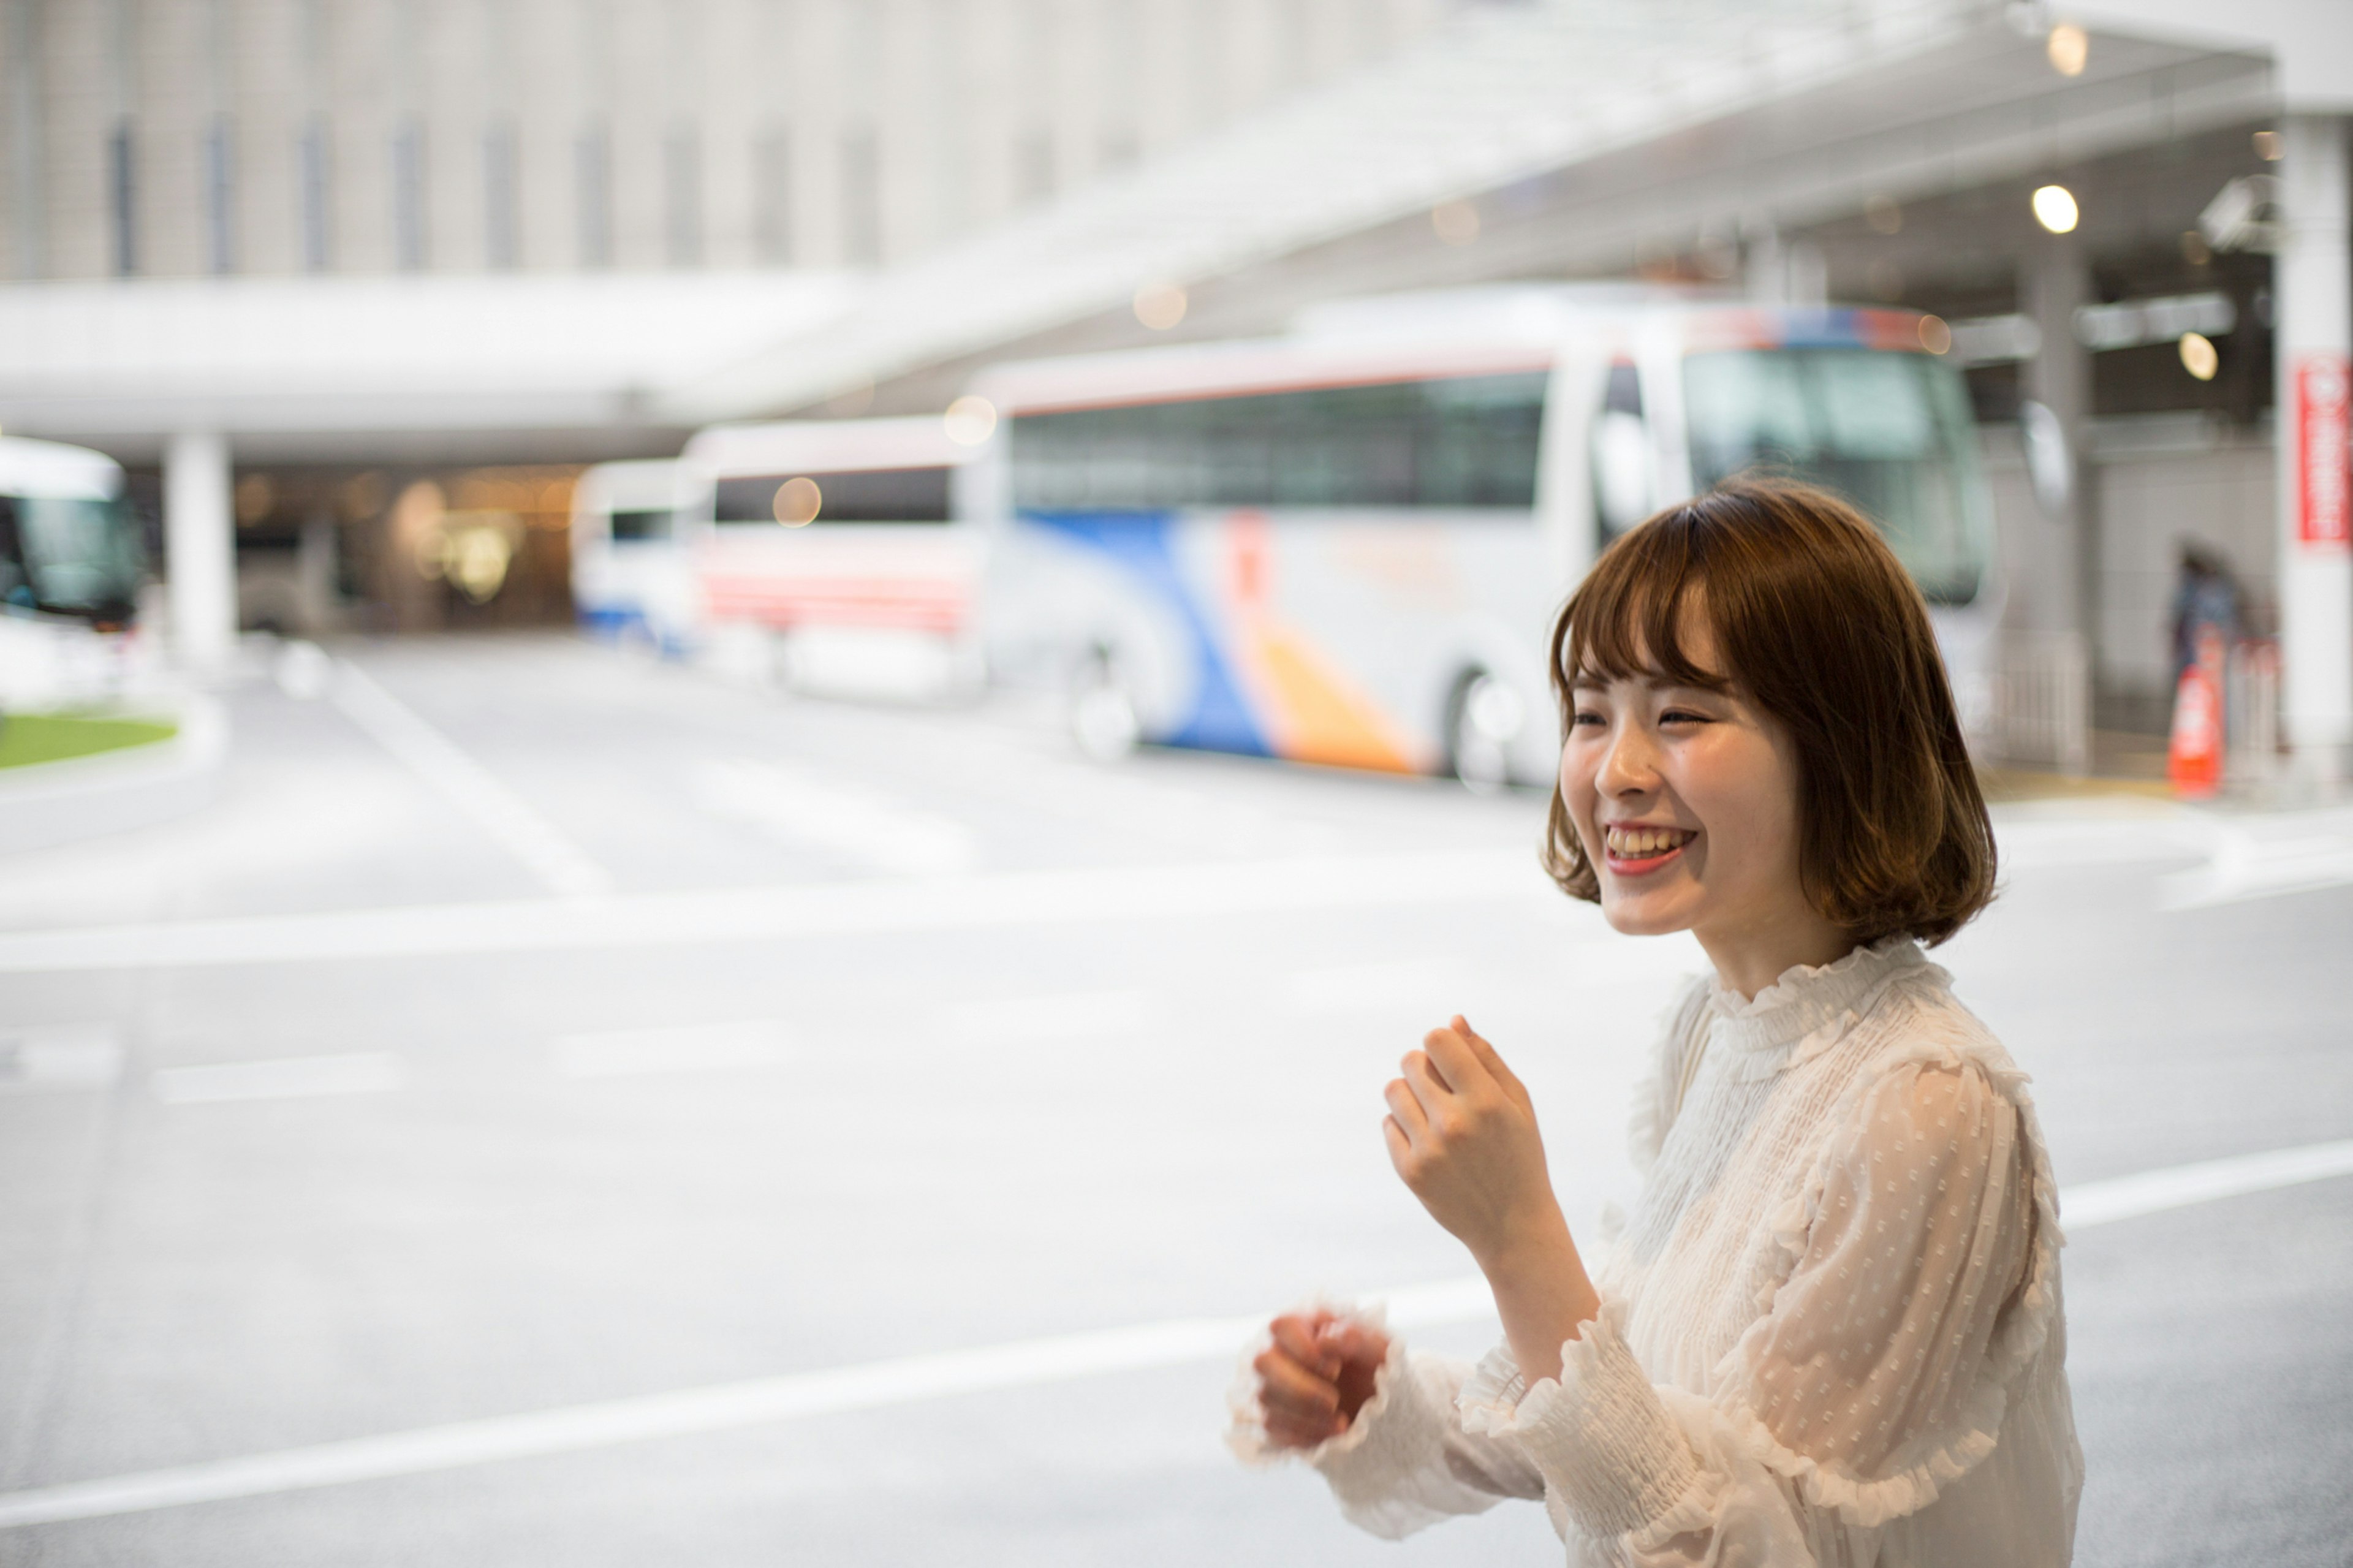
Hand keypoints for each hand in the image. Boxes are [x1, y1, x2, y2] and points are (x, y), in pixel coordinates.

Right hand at [1251, 1309, 1389, 1449]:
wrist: (1377, 1406)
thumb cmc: (1375, 1366)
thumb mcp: (1378, 1349)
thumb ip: (1355, 1338)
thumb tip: (1323, 1340)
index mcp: (1303, 1325)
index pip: (1282, 1326)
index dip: (1304, 1349)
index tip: (1336, 1369)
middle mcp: (1278, 1351)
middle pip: (1263, 1362)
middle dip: (1299, 1388)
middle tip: (1333, 1402)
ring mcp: (1271, 1384)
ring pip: (1266, 1397)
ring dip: (1305, 1415)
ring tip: (1341, 1422)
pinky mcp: (1273, 1416)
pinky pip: (1272, 1426)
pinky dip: (1303, 1434)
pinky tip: (1331, 1434)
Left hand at [1383, 1015, 1561, 1265]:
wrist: (1513, 1225)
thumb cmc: (1520, 1155)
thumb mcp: (1518, 1104)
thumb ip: (1486, 1058)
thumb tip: (1454, 1021)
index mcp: (1485, 1101)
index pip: (1437, 1041)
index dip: (1441, 1043)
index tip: (1451, 1060)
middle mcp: (1453, 1123)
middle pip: (1410, 1061)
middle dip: (1424, 1067)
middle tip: (1445, 1090)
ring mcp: (1428, 1150)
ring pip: (1393, 1091)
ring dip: (1410, 1094)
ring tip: (1435, 1114)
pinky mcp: (1410, 1172)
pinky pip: (1388, 1124)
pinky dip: (1404, 1126)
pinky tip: (1430, 1141)